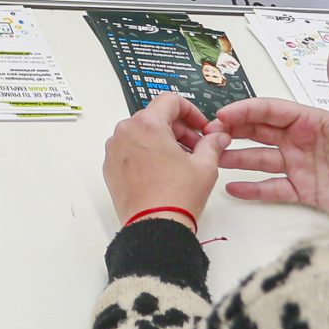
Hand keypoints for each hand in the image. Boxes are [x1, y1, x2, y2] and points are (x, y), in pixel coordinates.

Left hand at [103, 93, 229, 228]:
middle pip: (155, 117)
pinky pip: (129, 149)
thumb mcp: (205, 167)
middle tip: (196, 147)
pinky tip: (161, 172)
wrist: (154, 227)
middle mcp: (125, 131)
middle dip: (178, 129)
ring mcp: (114, 149)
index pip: (170, 101)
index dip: (191, 111)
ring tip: (180, 162)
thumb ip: (212, 144)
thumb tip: (219, 136)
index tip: (200, 127)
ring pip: (141, 133)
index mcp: (147, 124)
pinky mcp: (109, 166)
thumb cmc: (177, 196)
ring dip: (162, 140)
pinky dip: (145, 153)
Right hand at [211, 49, 328, 214]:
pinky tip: (232, 189)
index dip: (246, 110)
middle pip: (259, 132)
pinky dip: (252, 190)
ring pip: (260, 160)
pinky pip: (273, 190)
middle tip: (208, 133)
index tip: (223, 114)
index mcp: (313, 120)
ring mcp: (302, 168)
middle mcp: (302, 142)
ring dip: (236, 157)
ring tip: (212, 158)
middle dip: (233, 130)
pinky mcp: (306, 193)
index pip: (271, 111)